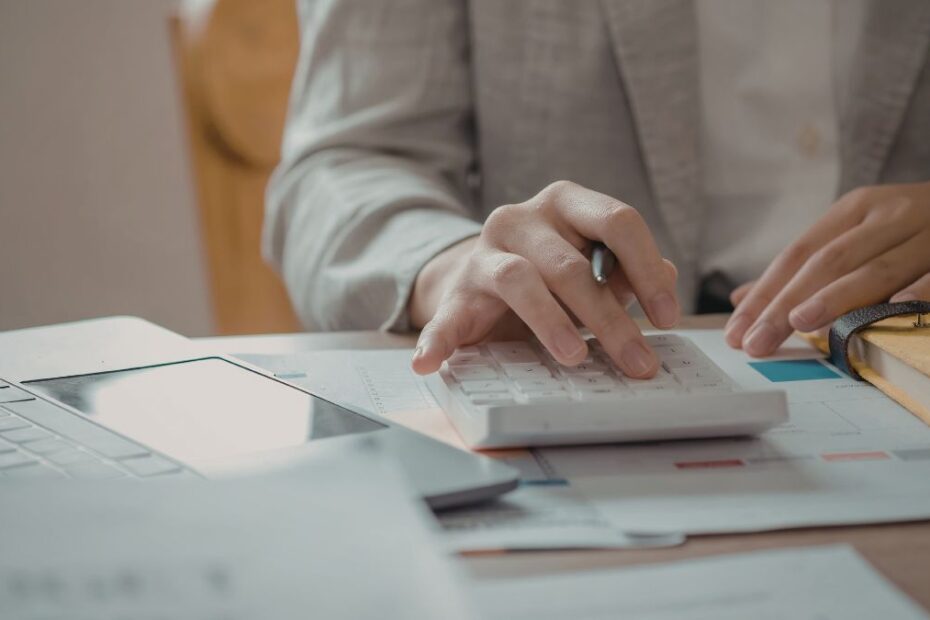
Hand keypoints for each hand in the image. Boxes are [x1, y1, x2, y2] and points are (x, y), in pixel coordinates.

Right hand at [409, 181, 679, 376]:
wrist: (483, 282)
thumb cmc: (552, 276)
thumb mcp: (595, 267)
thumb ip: (628, 272)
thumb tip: (668, 278)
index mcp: (565, 204)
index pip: (616, 220)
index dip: (648, 268)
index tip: (667, 318)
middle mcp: (521, 219)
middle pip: (571, 264)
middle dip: (610, 318)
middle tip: (637, 362)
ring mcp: (483, 254)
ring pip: (520, 280)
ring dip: (551, 323)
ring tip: (574, 359)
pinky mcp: (454, 293)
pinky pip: (443, 317)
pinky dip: (437, 341)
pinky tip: (429, 363)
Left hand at [725, 182, 929, 355]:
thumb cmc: (908, 229)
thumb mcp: (855, 235)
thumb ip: (803, 268)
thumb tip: (743, 299)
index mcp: (855, 210)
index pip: (798, 254)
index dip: (765, 293)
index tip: (737, 331)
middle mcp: (888, 214)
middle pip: (827, 262)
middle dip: (786, 304)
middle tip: (757, 342)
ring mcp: (928, 230)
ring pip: (877, 266)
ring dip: (839, 297)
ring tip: (803, 323)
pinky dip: (919, 290)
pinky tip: (895, 307)